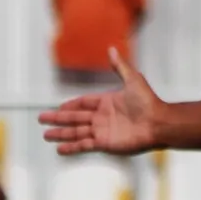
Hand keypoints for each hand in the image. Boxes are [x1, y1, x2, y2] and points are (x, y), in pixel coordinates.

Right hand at [39, 47, 163, 156]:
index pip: (83, 104)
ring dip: (61, 134)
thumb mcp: (133, 80)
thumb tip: (112, 49)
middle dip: (58, 119)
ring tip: (46, 135)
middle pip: (75, 118)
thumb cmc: (149, 102)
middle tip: (42, 119)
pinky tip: (60, 149)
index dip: (70, 106)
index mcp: (107, 102)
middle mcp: (102, 118)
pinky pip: (84, 146)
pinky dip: (71, 147)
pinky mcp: (105, 143)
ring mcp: (103, 131)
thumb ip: (120, 66)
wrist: (158, 123)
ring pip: (76, 132)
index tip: (58, 107)